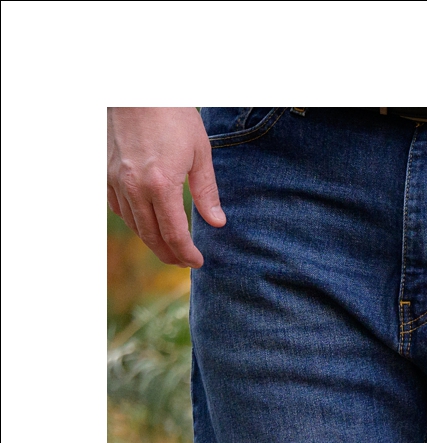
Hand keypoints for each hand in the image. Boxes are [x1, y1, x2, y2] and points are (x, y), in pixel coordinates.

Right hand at [108, 107, 224, 268]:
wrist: (136, 90)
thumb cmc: (174, 117)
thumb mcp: (200, 154)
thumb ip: (207, 192)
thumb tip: (217, 223)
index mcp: (161, 184)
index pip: (174, 233)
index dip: (186, 253)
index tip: (197, 262)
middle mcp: (134, 186)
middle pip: (151, 236)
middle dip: (169, 254)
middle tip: (184, 262)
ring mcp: (115, 180)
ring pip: (133, 224)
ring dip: (151, 240)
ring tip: (168, 248)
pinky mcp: (104, 172)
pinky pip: (117, 207)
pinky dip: (133, 221)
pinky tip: (146, 223)